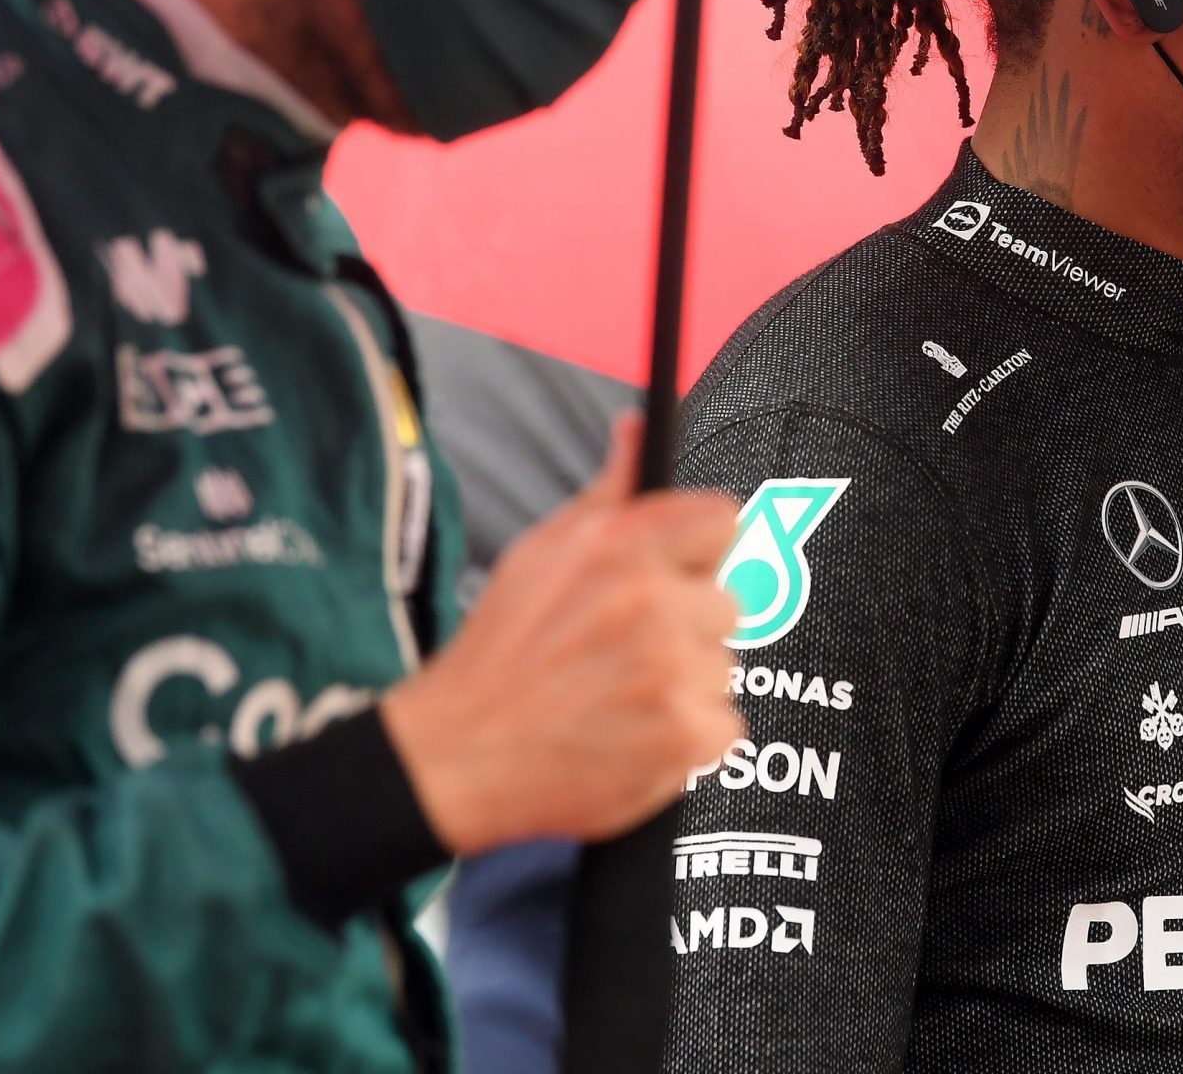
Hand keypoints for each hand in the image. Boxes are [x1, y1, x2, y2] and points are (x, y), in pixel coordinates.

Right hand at [381, 414, 742, 852]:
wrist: (456, 756)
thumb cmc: (501, 653)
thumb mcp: (544, 551)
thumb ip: (610, 490)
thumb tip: (639, 426)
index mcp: (621, 547)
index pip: (721, 520)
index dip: (700, 552)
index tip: (678, 575)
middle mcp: (652, 602)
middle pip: (726, 603)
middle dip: (686, 626)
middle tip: (627, 651)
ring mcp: (672, 671)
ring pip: (722, 667)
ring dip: (684, 685)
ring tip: (618, 697)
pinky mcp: (684, 737)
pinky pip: (723, 726)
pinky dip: (686, 740)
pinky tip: (632, 737)